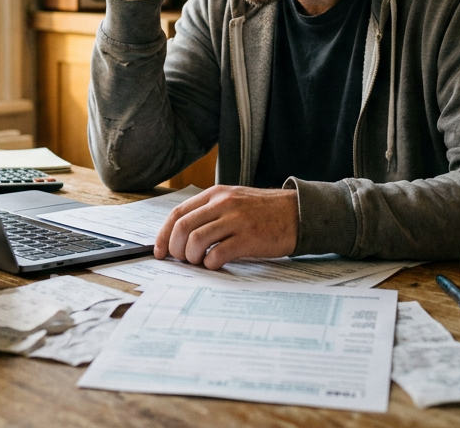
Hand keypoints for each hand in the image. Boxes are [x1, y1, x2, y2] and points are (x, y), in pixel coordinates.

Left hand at [154, 185, 298, 269]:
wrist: (298, 214)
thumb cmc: (265, 212)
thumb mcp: (235, 201)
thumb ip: (211, 212)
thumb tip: (182, 237)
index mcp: (216, 194)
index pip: (178, 213)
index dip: (163, 234)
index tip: (160, 251)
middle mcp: (223, 204)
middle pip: (183, 227)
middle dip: (175, 249)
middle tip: (182, 260)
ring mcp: (236, 220)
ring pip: (196, 240)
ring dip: (192, 258)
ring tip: (200, 262)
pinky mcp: (248, 238)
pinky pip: (216, 254)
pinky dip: (210, 264)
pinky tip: (216, 264)